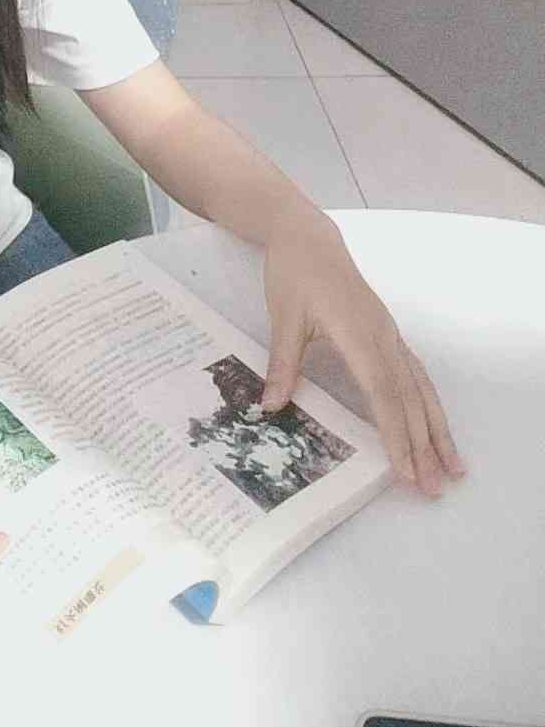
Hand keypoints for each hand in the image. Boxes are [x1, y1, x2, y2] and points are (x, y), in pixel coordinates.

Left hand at [261, 212, 464, 496]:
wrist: (307, 238)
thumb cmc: (294, 275)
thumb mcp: (282, 319)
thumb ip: (283, 363)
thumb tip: (271, 406)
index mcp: (359, 334)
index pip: (383, 394)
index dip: (396, 434)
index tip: (404, 471)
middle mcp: (382, 337)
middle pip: (409, 399)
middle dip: (423, 445)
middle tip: (435, 487)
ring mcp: (389, 334)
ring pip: (421, 388)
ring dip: (436, 429)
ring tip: (454, 466)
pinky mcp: (387, 333)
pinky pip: (416, 373)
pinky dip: (428, 404)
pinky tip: (435, 424)